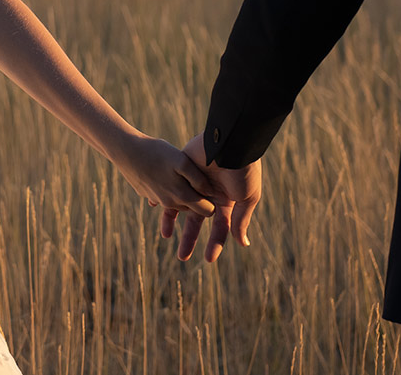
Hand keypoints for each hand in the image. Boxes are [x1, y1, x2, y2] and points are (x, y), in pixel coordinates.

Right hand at [108, 131, 220, 218]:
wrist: (125, 150)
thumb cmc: (156, 152)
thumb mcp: (182, 161)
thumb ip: (198, 179)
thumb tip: (210, 193)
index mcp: (182, 197)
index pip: (208, 211)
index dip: (214, 201)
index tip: (216, 187)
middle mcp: (171, 203)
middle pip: (194, 209)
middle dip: (200, 202)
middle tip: (204, 182)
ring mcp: (158, 200)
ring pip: (179, 203)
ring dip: (184, 195)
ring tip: (185, 176)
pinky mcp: (149, 194)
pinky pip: (165, 196)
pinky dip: (169, 189)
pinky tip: (166, 173)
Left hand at [160, 134, 260, 261]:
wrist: (231, 142)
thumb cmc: (243, 171)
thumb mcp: (247, 198)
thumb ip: (241, 220)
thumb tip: (242, 244)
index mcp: (227, 201)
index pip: (220, 228)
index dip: (215, 244)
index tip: (208, 259)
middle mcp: (210, 194)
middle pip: (197, 220)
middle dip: (190, 239)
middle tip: (182, 257)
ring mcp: (196, 182)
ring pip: (182, 205)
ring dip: (173, 220)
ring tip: (165, 235)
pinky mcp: (183, 169)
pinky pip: (171, 184)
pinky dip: (162, 194)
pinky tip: (153, 204)